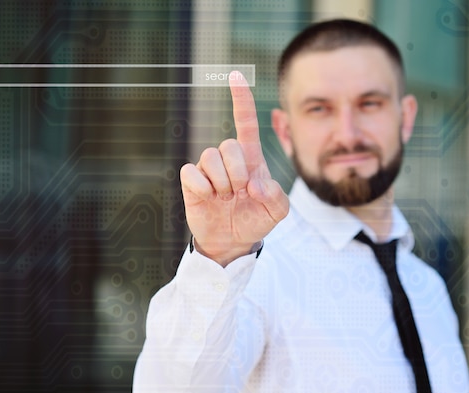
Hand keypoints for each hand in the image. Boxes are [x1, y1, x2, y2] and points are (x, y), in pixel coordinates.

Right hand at [180, 72, 288, 265]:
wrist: (232, 242)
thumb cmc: (255, 220)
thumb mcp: (277, 212)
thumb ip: (276, 197)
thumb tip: (255, 185)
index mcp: (250, 158)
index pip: (246, 122)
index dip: (241, 99)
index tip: (235, 74)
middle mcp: (227, 159)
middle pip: (228, 145)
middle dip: (237, 172)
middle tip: (239, 192)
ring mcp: (208, 169)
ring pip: (209, 157)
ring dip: (221, 183)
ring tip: (225, 198)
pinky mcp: (190, 181)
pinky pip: (190, 173)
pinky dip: (201, 188)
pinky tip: (208, 198)